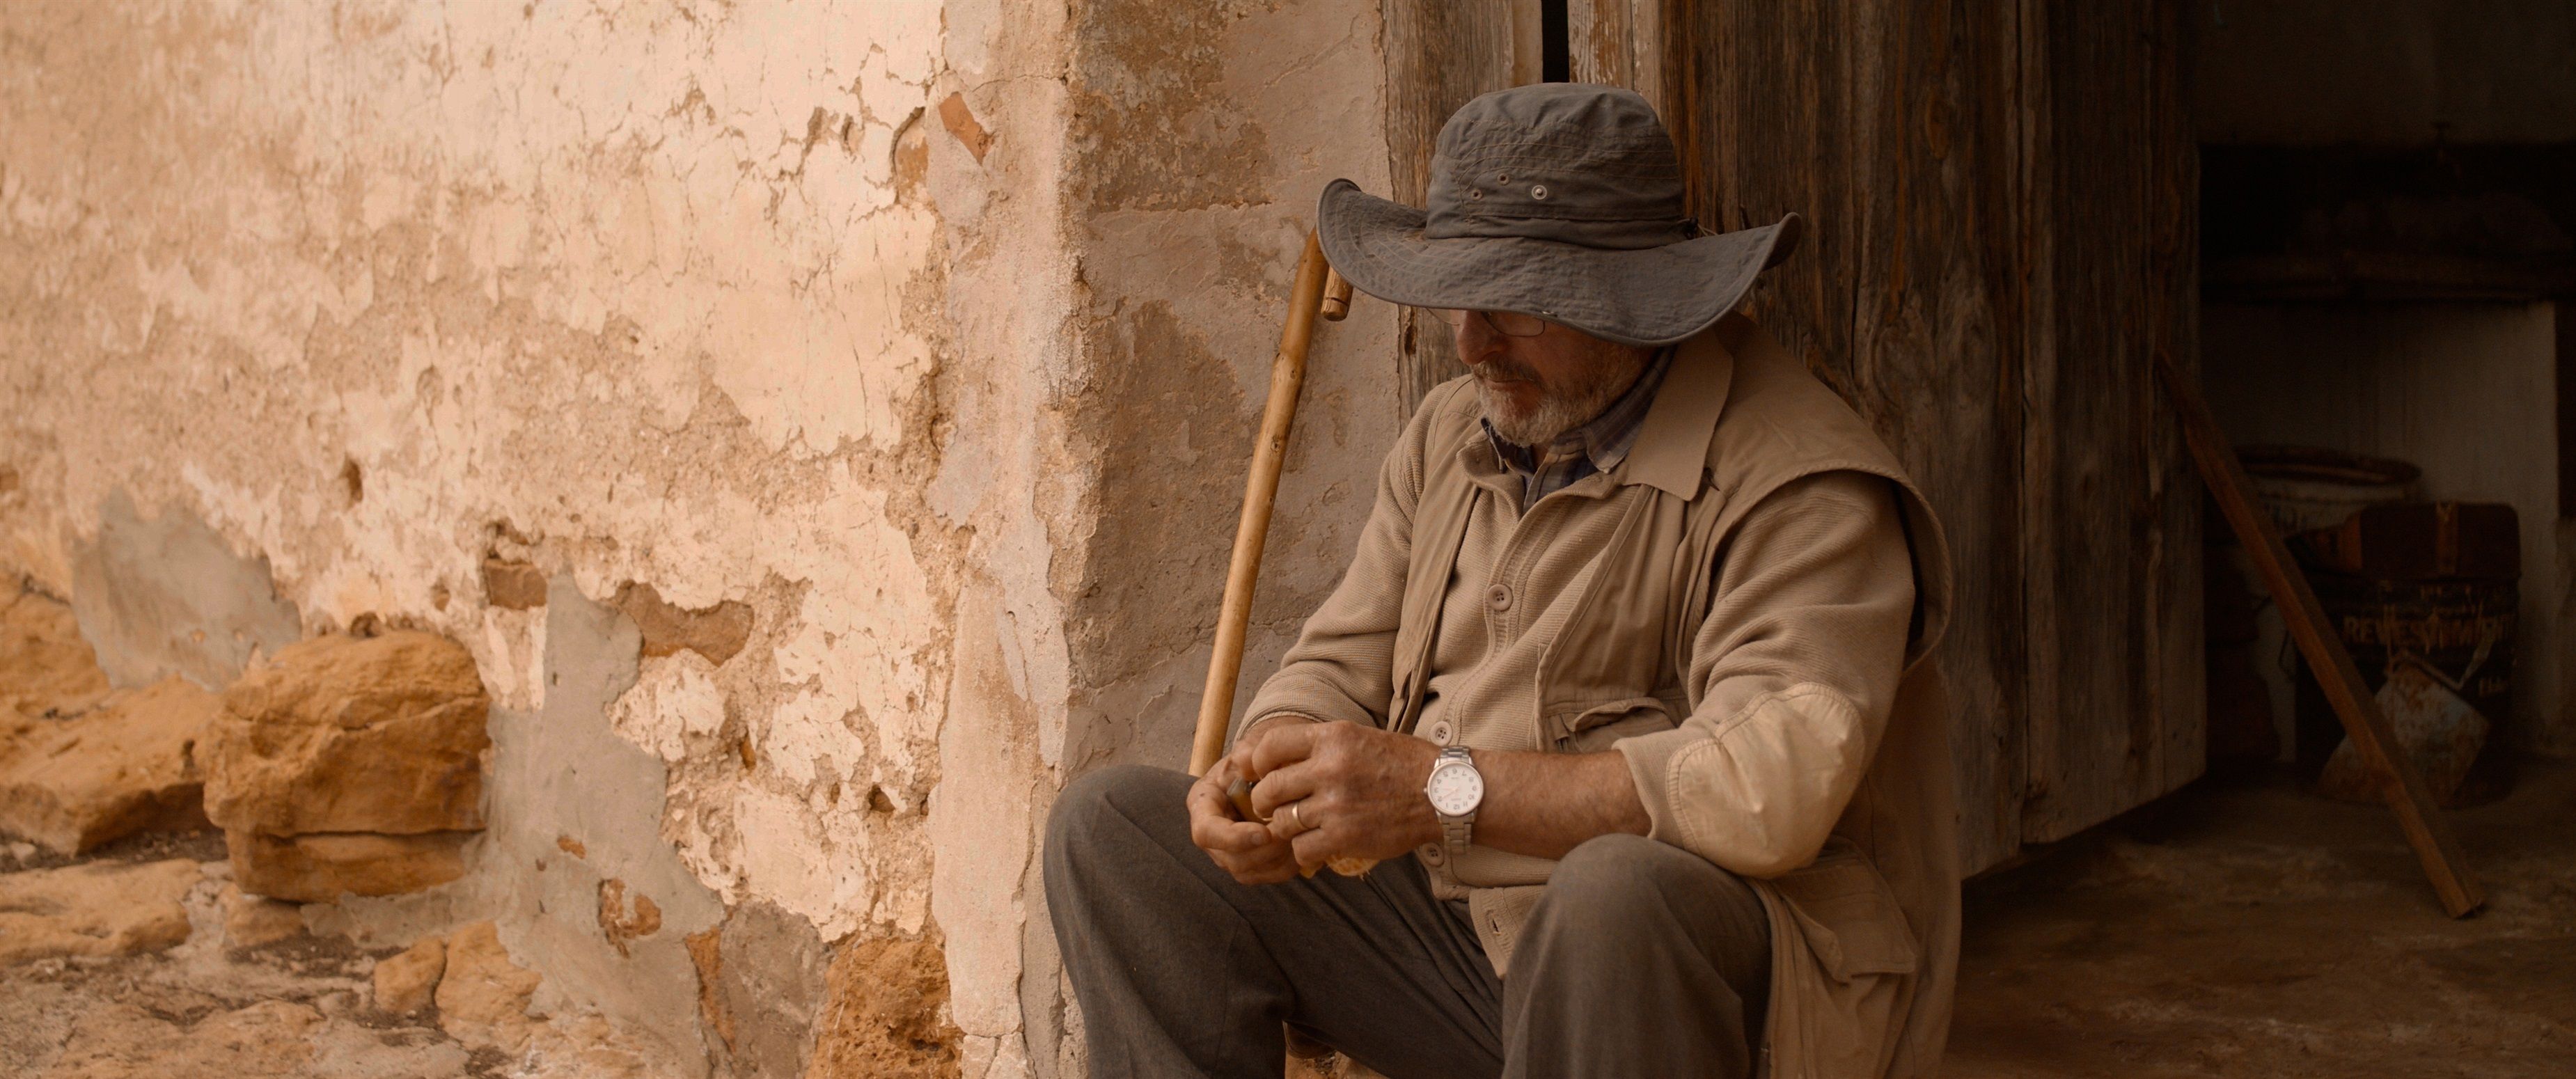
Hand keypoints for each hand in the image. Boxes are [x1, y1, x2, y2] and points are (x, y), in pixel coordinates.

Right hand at [1187, 756, 1300, 884]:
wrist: (1267, 771)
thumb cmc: (1256, 760)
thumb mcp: (1251, 749)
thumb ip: (1249, 753)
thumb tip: (1248, 764)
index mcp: (1203, 805)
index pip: (1206, 832)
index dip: (1234, 837)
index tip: (1265, 833)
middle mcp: (1211, 835)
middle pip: (1231, 859)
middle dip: (1265, 850)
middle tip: (1293, 832)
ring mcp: (1228, 852)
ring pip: (1249, 872)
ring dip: (1278, 858)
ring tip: (1300, 835)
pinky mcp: (1250, 864)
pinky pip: (1267, 875)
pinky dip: (1288, 865)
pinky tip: (1304, 845)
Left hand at [1245, 720, 1441, 874]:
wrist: (1443, 794)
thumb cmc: (1404, 764)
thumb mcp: (1361, 738)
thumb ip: (1322, 746)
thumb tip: (1278, 759)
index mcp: (1333, 738)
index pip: (1271, 745)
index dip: (1257, 763)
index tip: (1259, 774)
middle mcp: (1329, 768)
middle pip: (1269, 789)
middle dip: (1264, 802)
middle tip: (1273, 807)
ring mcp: (1335, 804)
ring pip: (1282, 821)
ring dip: (1286, 828)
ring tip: (1300, 826)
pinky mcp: (1344, 836)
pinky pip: (1302, 849)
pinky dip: (1305, 850)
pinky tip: (1318, 844)